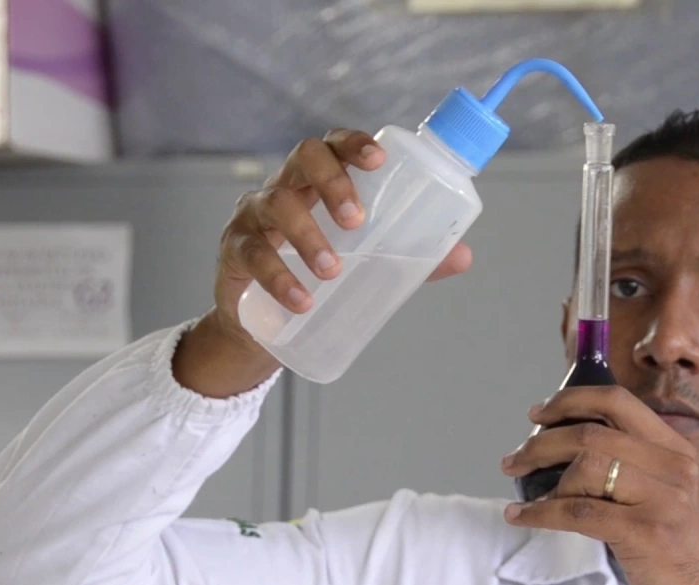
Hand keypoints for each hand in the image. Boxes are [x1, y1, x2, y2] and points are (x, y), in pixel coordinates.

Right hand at [173, 129, 472, 396]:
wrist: (267, 327)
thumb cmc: (321, 276)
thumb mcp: (369, 263)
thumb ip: (412, 256)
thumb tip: (463, 256)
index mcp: (320, 182)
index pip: (334, 144)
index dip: (353, 143)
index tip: (379, 158)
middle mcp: (286, 187)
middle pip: (304, 157)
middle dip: (333, 182)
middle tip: (357, 220)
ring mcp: (255, 215)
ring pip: (276, 204)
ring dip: (307, 235)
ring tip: (332, 270)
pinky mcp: (235, 250)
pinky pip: (252, 253)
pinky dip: (279, 277)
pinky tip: (302, 301)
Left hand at [499, 386, 698, 584]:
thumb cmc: (682, 558)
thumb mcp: (670, 499)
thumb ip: (635, 469)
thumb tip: (568, 448)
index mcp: (678, 452)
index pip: (619, 402)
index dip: (571, 400)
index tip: (538, 414)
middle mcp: (675, 467)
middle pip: (593, 433)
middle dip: (541, 443)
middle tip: (514, 460)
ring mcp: (665, 499)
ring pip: (585, 468)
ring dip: (542, 480)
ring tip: (523, 494)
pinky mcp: (648, 533)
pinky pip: (578, 512)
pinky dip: (541, 513)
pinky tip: (522, 517)